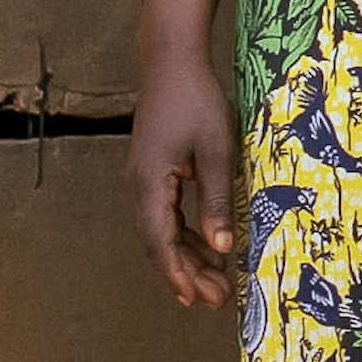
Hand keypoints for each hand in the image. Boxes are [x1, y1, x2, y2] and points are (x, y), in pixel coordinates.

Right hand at [128, 44, 238, 309]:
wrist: (172, 62)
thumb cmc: (196, 100)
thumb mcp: (216, 151)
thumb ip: (217, 200)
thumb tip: (223, 248)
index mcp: (149, 183)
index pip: (160, 241)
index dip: (176, 273)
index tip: (194, 299)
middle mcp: (139, 187)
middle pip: (160, 242)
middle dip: (188, 273)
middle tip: (218, 300)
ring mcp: (144, 180)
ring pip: (163, 231)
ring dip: (189, 256)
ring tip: (218, 282)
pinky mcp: (154, 173)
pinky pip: (167, 214)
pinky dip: (187, 233)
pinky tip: (209, 248)